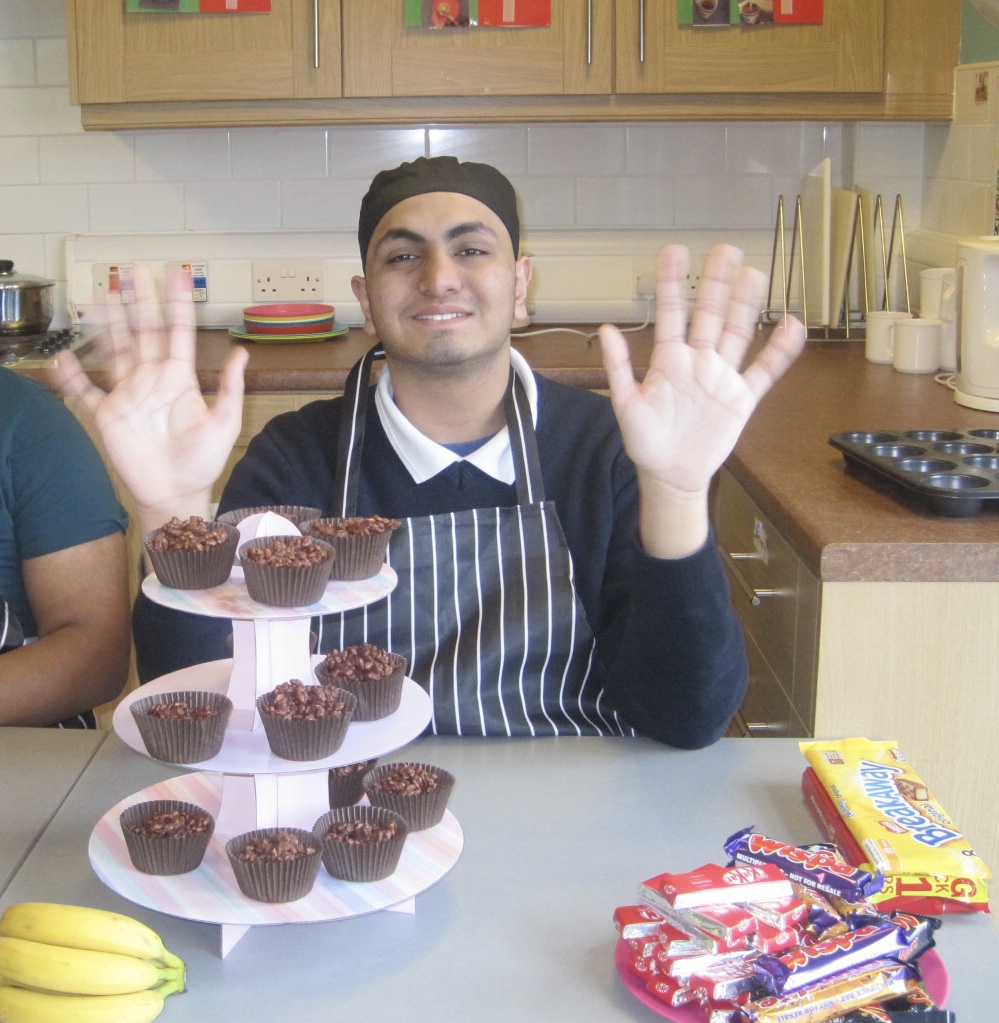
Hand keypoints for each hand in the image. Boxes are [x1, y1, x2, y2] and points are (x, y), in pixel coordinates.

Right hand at [48, 265, 247, 530]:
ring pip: (114, 350)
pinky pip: (85, 391)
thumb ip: (231, 389)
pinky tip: (62, 357)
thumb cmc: (203, 462)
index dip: (177, 305)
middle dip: (138, 302)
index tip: (177, 275)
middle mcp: (152, 380)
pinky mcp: (107, 414)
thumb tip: (242, 353)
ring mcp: (128, 394)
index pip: (178, 333)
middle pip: (142, 332)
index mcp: (180, 379)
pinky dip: (72, 376)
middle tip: (132, 270)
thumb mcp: (224, 424)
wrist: (176, 492)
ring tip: (102, 296)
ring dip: (108, 324)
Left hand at [598, 243, 804, 557]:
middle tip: (726, 249)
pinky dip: (779, 350)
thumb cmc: (645, 441)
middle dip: (716, 282)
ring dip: (746, 305)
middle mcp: (698, 361)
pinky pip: (765, 370)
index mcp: (668, 360)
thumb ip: (619, 367)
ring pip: (737, 333)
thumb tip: (605, 329)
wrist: (671, 475)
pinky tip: (792, 325)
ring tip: (755, 273)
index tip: (675, 251)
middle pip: (709, 314)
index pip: (671, 313)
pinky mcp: (742, 398)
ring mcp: (722, 377)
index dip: (671, 283)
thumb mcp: (626, 405)